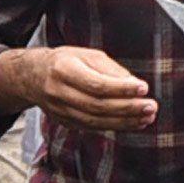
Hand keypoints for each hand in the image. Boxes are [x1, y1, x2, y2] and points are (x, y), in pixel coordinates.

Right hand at [13, 46, 157, 131]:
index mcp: (64, 69)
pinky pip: (93, 127)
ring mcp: (60, 111)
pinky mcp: (65, 122)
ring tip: (147, 117)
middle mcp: (59, 92)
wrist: (32, 77)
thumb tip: (135, 85)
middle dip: (127, 108)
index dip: (121, 88)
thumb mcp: (86, 55)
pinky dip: (116, 127)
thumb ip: (110, 69)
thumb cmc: (65, 61)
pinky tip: (134, 123)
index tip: (144, 87)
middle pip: (97, 105)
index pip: (96, 83)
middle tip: (151, 106)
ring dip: (125, 121)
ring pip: (95, 121)